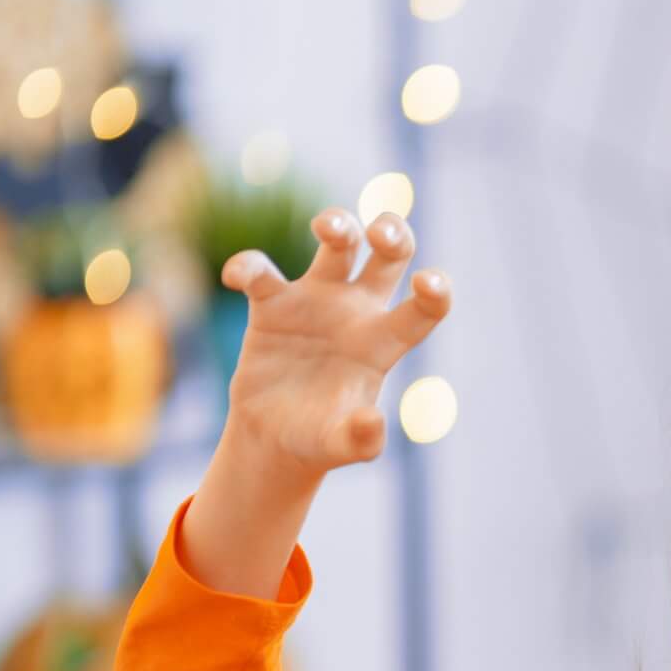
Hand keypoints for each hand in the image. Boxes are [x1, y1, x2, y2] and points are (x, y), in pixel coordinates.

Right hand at [221, 208, 451, 480]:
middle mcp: (356, 313)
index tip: (427, 281)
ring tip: (326, 228)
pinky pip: (261, 272)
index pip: (423, 309)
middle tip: (379, 233)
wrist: (274, 438)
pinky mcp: (272, 305)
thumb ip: (361, 439)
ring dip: (336, 223)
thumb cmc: (319, 439)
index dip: (434, 291)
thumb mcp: (342, 446)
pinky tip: (236, 277)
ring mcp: (316, 302)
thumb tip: (373, 423)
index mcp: (384, 343)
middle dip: (392, 233)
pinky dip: (248, 266)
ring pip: (337, 245)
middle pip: (388, 256)